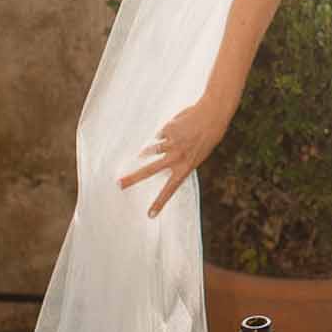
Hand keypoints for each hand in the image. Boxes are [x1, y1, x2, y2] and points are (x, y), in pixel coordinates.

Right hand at [118, 98, 230, 216]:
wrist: (212, 116)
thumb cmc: (206, 138)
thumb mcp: (195, 155)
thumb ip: (179, 160)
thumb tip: (157, 158)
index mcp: (185, 167)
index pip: (170, 189)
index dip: (159, 202)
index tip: (150, 215)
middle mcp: (177, 157)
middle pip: (150, 170)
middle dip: (133, 178)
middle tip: (119, 185)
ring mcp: (171, 143)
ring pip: (152, 150)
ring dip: (146, 152)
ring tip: (142, 154)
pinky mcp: (168, 130)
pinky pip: (161, 135)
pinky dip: (166, 133)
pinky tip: (177, 128)